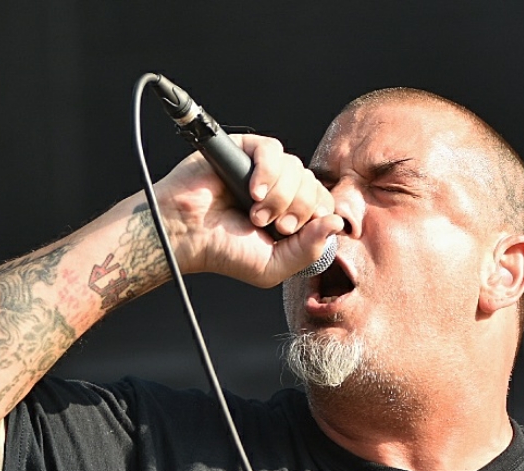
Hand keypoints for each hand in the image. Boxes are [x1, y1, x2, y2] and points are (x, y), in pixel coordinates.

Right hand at [154, 133, 342, 285]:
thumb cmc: (224, 252)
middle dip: (298, 209)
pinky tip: (254, 191)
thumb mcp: (275, 266)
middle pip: (314, 185)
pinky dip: (268, 171)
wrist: (186, 235)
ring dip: (280, 195)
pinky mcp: (246, 150)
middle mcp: (282, 189)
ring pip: (296, 167)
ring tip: (255, 212)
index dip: (317, 216)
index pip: (325, 204)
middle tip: (272, 225)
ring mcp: (264, 169)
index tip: (290, 233)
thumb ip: (309, 250)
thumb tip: (337, 223)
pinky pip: (273, 150)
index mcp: (292, 214)